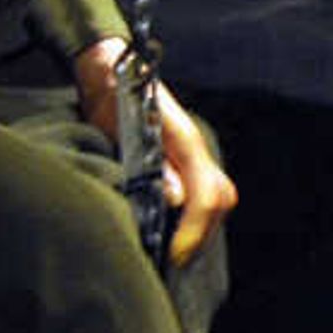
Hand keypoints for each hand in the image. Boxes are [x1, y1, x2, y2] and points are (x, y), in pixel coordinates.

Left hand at [76, 35, 235, 270]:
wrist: (112, 71)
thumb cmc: (113, 99)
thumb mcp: (122, 129)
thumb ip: (149, 162)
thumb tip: (175, 198)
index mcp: (185, 142)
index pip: (205, 195)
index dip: (192, 230)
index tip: (173, 254)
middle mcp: (196, 150)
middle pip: (219, 201)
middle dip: (200, 236)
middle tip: (173, 260)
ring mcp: (192, 155)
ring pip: (215, 199)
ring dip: (198, 229)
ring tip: (173, 252)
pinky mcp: (183, 161)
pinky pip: (201, 194)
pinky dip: (192, 218)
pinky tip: (172, 232)